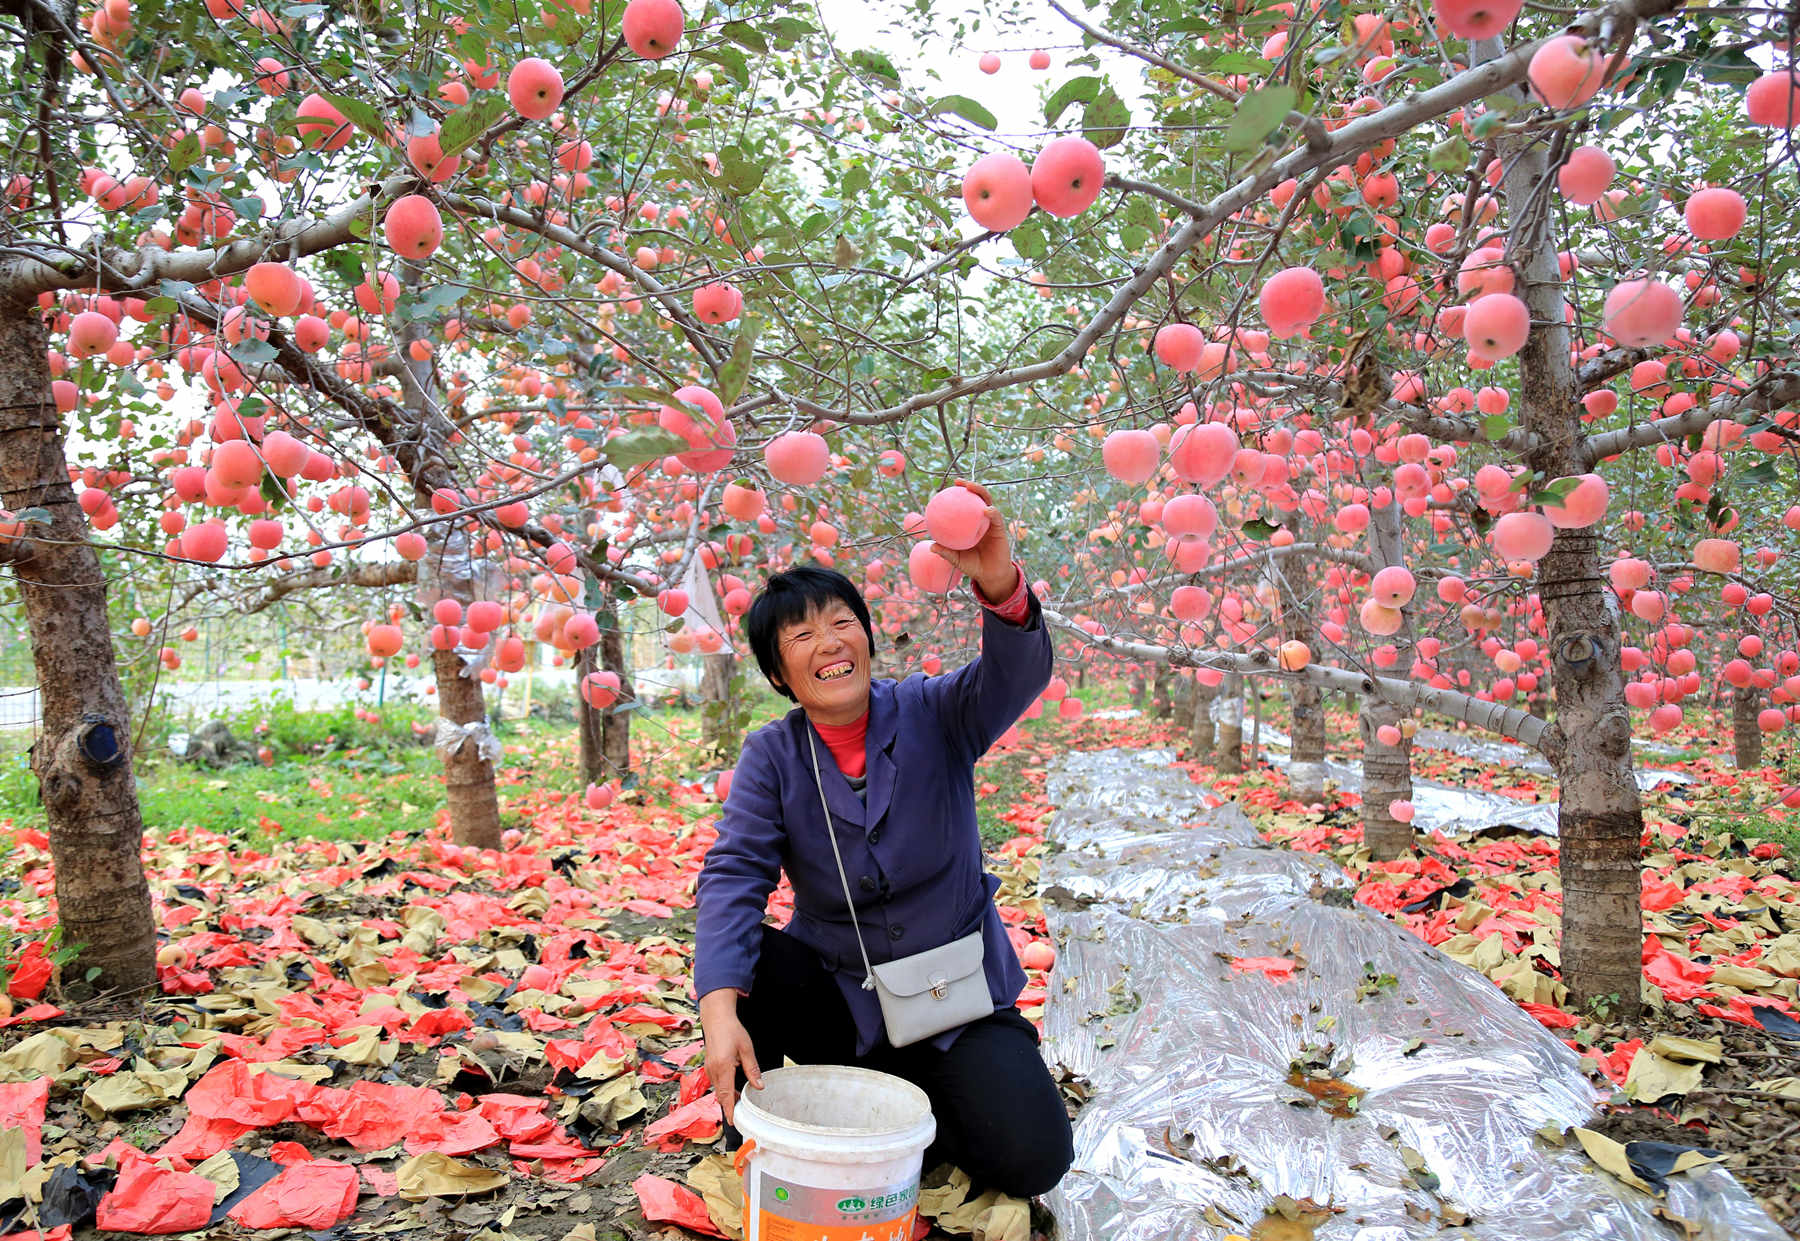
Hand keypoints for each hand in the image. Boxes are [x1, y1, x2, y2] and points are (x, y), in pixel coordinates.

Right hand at [701, 1004, 761, 1126]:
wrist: (717, 1019)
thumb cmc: (732, 1031)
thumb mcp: (746, 1049)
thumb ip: (752, 1069)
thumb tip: (759, 1086)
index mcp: (723, 1067)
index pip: (726, 1094)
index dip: (730, 1110)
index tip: (733, 1121)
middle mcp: (713, 1071)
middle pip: (721, 1095)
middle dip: (729, 1106)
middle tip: (741, 1114)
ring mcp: (709, 1069)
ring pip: (718, 1090)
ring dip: (727, 1096)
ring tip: (740, 1100)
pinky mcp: (709, 1066)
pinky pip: (716, 1082)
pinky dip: (723, 1088)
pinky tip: (733, 1087)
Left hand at [929, 480, 1017, 601]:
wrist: (990, 576)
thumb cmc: (973, 566)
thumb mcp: (957, 559)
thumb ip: (946, 552)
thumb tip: (932, 545)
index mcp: (970, 524)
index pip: (964, 505)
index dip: (956, 495)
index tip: (945, 489)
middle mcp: (980, 520)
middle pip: (976, 498)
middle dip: (969, 485)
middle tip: (958, 482)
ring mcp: (990, 523)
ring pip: (987, 502)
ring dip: (980, 491)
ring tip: (971, 487)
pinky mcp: (1000, 529)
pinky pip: (996, 517)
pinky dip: (992, 512)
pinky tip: (986, 510)